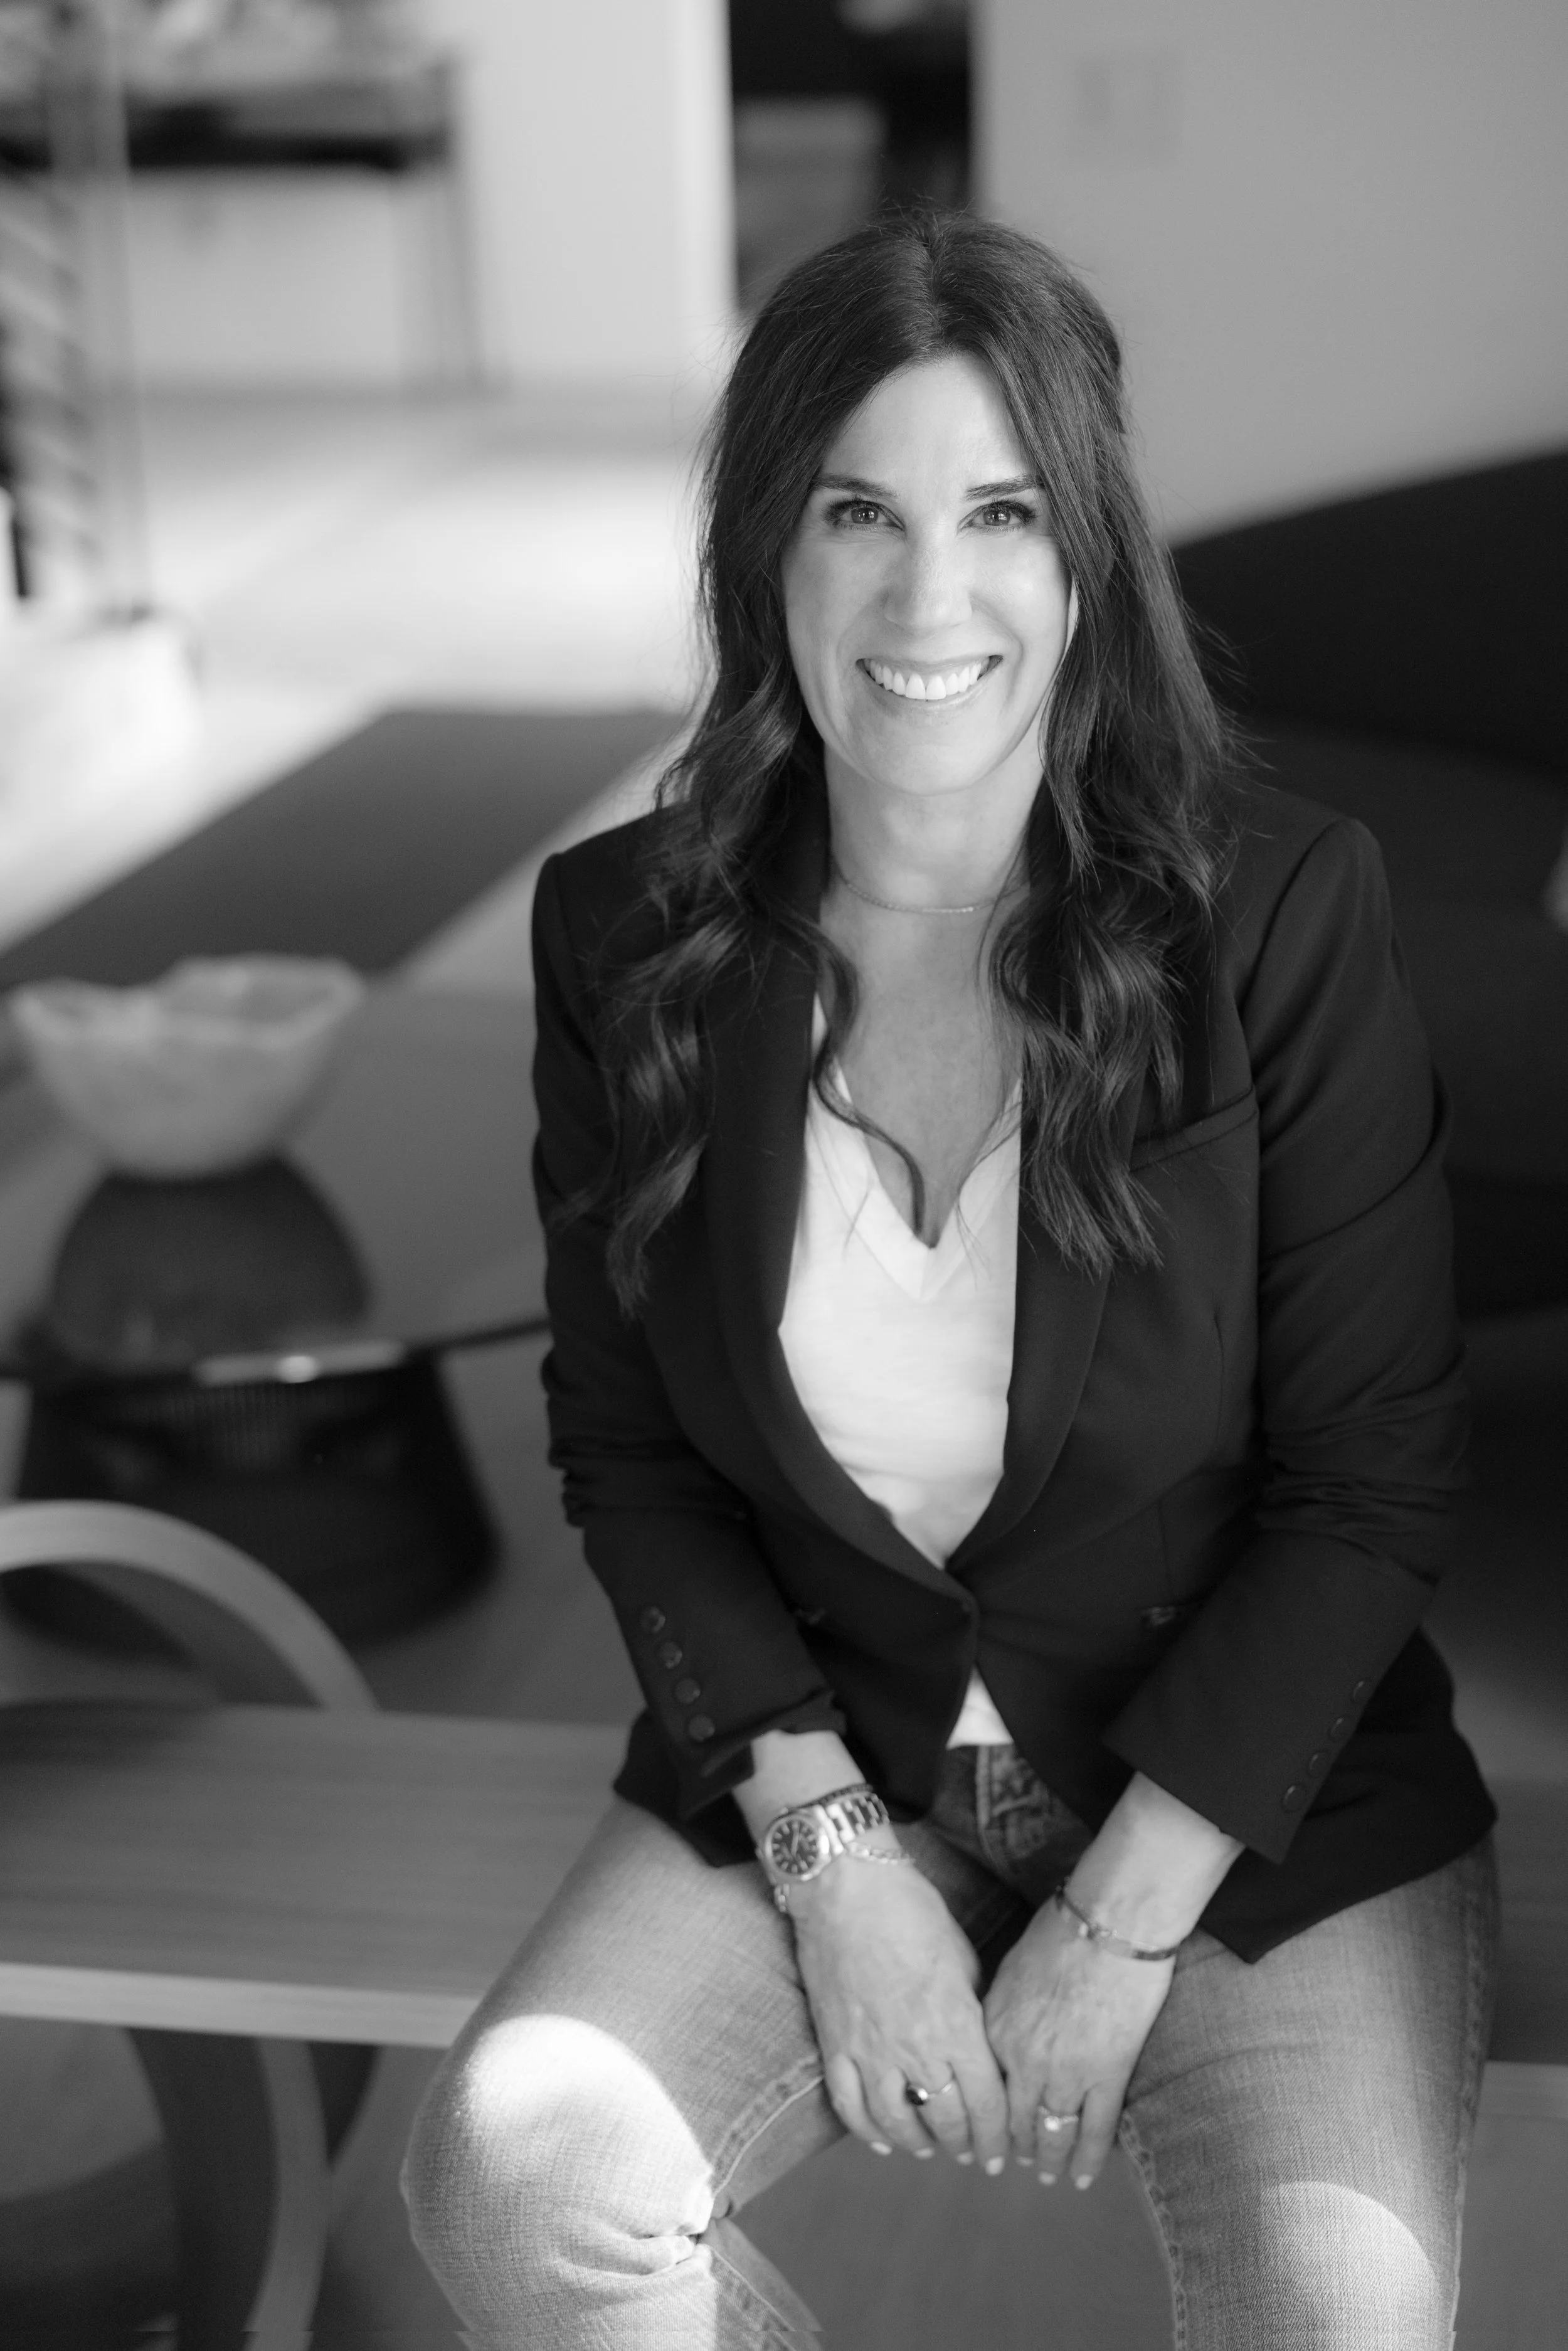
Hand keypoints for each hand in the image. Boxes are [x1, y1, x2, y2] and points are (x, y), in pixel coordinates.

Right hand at [788, 1855, 1010, 2173]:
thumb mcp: (963, 1956)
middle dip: (964, 2144)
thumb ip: (974, 2007)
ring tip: (932, 2150)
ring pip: (897, 2123)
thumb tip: (982, 2041)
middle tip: (972, 2153)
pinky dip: (867, 2132)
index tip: (1001, 2155)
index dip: (997, 2137)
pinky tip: (882, 2142)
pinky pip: (849, 2106)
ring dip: (919, 2145)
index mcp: (956, 2025)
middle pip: (946, 2119)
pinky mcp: (835, 2045)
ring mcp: (870, 2052)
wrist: (846, 1889)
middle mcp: (915, 2049)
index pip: (986, 2103)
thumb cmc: (912, 1912)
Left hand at [982, 1895, 1173, 2188]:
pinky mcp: (1108, 2075)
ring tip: (1048, 2176)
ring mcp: (1065, 2072)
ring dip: (1048, 2160)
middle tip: (1013, 2164)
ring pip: (1051, 2133)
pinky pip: (1094, 2131)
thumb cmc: (1062, 1930)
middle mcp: (1023, 2059)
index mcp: (995, 2029)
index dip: (983, 2118)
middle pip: (1012, 2120)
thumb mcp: (1012, 1968)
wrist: (1109, 1921)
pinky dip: (1087, 2159)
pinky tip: (1083, 2177)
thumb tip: (1000, 2029)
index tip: (984, 2134)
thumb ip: (1002, 2008)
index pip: (983, 2090)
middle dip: (1012, 2147)